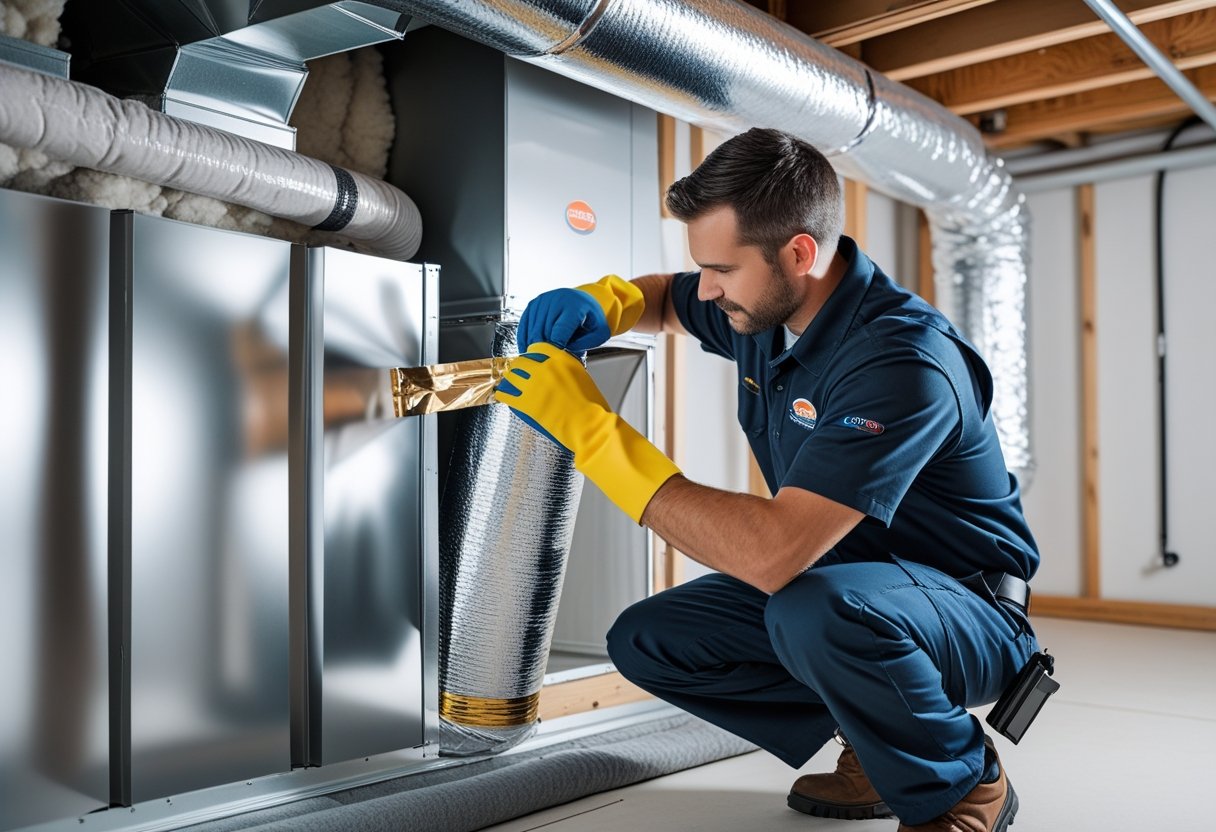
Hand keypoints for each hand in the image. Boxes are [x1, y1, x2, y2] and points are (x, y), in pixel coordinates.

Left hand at [495, 343, 680, 522]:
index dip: (532, 354)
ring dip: (510, 379)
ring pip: (511, 376)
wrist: (589, 425)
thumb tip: (556, 371)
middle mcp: (544, 368)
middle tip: (518, 372)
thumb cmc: (592, 405)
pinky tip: (503, 395)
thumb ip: (566, 369)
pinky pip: (506, 395)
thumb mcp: (582, 376)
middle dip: (519, 367)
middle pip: (522, 361)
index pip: (538, 348)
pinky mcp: (526, 403)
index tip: (530, 359)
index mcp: (560, 359)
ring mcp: (533, 385)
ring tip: (509, 383)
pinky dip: (503, 394)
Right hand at [515, 274, 644, 351]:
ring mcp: (544, 300)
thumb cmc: (592, 318)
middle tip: (545, 361)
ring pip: (533, 327)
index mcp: (575, 306)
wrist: (586, 300)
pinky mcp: (534, 303)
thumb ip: (585, 344)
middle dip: (544, 347)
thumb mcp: (599, 333)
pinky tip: (527, 349)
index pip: (560, 329)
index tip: (553, 358)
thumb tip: (564, 353)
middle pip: (544, 329)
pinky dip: (524, 337)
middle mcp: (557, 299)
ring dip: (533, 344)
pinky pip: (525, 323)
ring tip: (537, 357)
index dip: (555, 346)